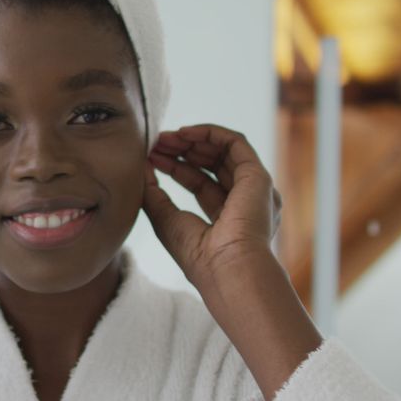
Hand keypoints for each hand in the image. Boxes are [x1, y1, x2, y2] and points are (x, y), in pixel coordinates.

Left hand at [142, 124, 282, 286]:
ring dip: (193, 139)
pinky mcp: (258, 176)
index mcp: (229, 218)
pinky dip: (210, 133)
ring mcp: (254, 189)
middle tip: (157, 142)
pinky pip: (236, 143)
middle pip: (212, 165)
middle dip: (182, 150)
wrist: (227, 268)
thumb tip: (142, 167)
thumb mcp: (166, 219)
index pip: (200, 183)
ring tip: (166, 137)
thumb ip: (153, 193)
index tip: (152, 157)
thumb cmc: (197, 255)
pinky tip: (185, 133)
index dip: (175, 167)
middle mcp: (246, 202)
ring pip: (224, 151)